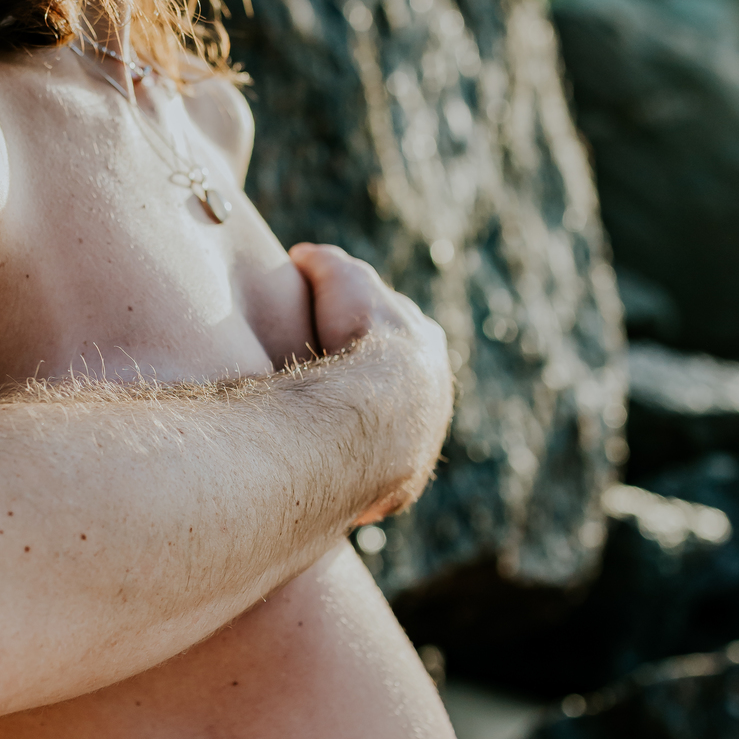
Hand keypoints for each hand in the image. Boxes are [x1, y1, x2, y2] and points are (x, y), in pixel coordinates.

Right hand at [289, 243, 451, 522]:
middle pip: (403, 392)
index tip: (341, 341)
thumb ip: (324, 263)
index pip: (400, 337)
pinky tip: (328, 475)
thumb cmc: (363, 336)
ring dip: (365, 438)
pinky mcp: (405, 482)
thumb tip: (303, 256)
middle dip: (374, 394)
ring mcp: (424, 442)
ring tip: (324, 440)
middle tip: (333, 397)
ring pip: (393, 437)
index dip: (367, 334)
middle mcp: (435, 396)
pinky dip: (356, 476)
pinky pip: (379, 479)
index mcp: (425, 346)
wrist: (379, 406)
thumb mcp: (342, 279)